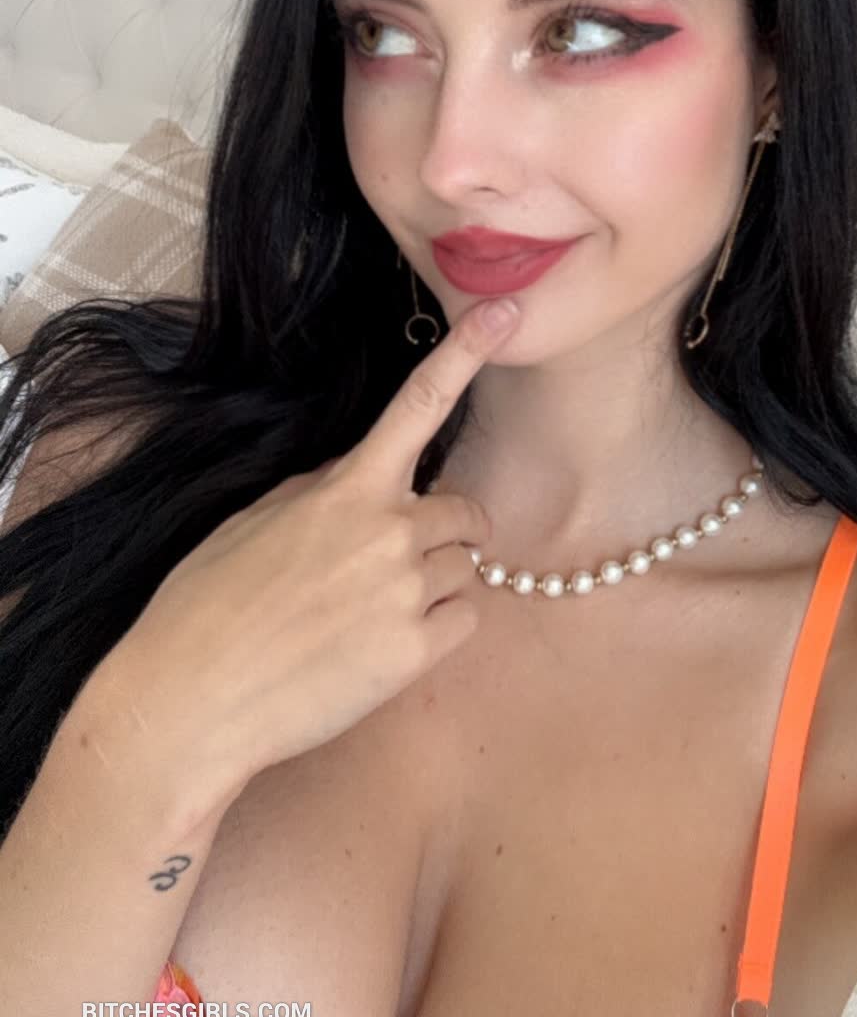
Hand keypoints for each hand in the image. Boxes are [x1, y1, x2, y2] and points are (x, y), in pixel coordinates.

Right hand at [108, 297, 519, 791]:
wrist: (191, 702)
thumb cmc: (207, 607)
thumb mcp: (256, 521)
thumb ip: (322, 492)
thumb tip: (361, 477)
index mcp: (346, 489)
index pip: (417, 404)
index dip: (465, 353)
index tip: (504, 314)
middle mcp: (387, 531)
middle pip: (464, 514)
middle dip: (442, 533)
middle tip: (391, 566)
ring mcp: (405, 592)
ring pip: (464, 570)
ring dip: (433, 586)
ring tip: (366, 616)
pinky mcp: (414, 654)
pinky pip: (464, 622)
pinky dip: (437, 630)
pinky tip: (379, 647)